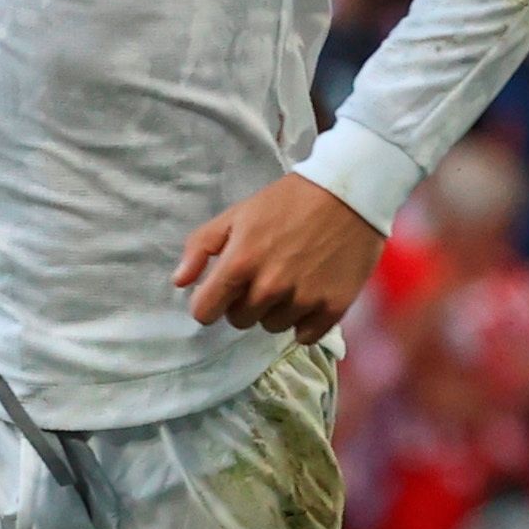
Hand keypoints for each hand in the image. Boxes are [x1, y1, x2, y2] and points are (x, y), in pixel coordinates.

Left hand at [175, 175, 383, 342]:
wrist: (349, 192)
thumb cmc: (288, 201)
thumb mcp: (237, 214)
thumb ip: (201, 246)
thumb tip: (179, 282)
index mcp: (240, 262)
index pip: (204, 312)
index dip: (208, 303)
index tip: (220, 294)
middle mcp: (270, 286)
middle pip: (240, 321)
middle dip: (244, 302)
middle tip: (263, 275)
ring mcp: (303, 299)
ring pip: (272, 327)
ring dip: (275, 310)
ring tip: (290, 279)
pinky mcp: (333, 308)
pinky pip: (304, 335)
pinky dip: (304, 321)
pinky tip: (310, 294)